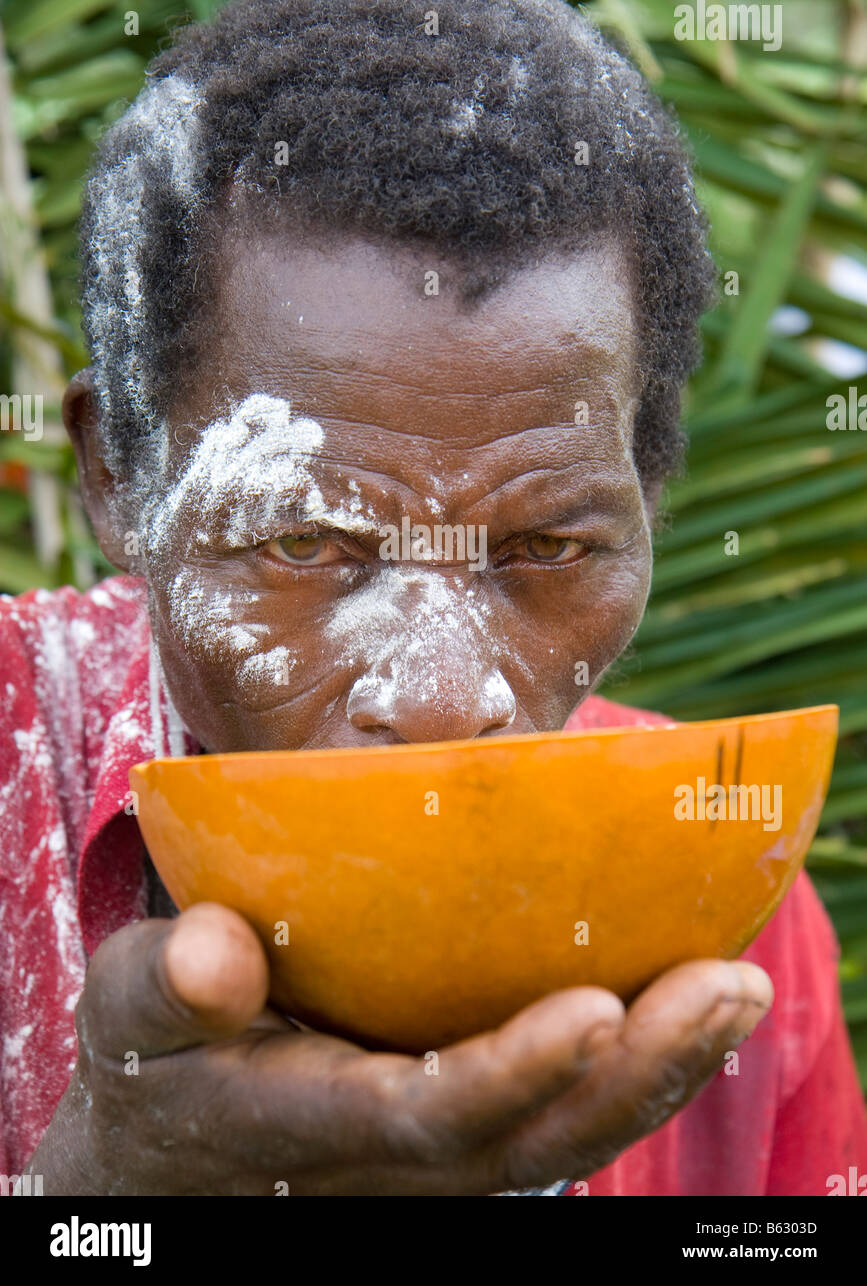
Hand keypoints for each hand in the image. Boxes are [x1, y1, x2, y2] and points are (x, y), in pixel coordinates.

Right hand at [28, 902, 772, 1194]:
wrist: (168, 1155)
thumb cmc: (152, 1057)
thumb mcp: (129, 1011)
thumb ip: (163, 985)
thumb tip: (209, 951)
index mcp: (309, 1126)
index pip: (426, 1117)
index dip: (512, 1073)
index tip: (593, 1006)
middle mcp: (395, 1164)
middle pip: (535, 1146)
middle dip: (639, 1074)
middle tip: (730, 986)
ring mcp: (440, 1162)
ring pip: (567, 1142)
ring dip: (662, 1071)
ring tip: (736, 988)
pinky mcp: (464, 1140)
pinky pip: (563, 1117)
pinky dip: (635, 1068)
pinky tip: (688, 1002)